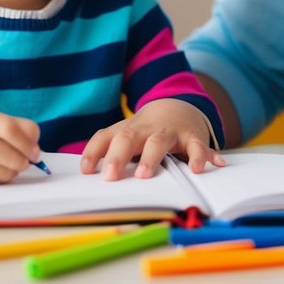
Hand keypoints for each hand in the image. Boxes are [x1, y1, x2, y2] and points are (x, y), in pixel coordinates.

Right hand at [0, 107, 42, 184]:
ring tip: (10, 163)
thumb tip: (36, 151)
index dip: (29, 143)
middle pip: (14, 156)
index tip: (36, 152)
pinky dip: (1, 177)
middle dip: (25, 161)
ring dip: (14, 171)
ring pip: (7, 172)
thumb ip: (16, 127)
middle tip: (27, 161)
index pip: (13, 130)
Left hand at [81, 99, 225, 180]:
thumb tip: (84, 170)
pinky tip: (198, 168)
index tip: (86, 170)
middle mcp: (146, 129)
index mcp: (127, 131)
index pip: (105, 137)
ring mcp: (169, 132)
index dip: (93, 152)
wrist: (179, 107)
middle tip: (110, 176)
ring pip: (158, 141)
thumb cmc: (147, 130)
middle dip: (118, 155)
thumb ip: (107, 151)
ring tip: (144, 175)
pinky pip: (196, 146)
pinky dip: (199, 156)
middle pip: (128, 137)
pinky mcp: (192, 137)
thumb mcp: (127, 136)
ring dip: (150, 157)